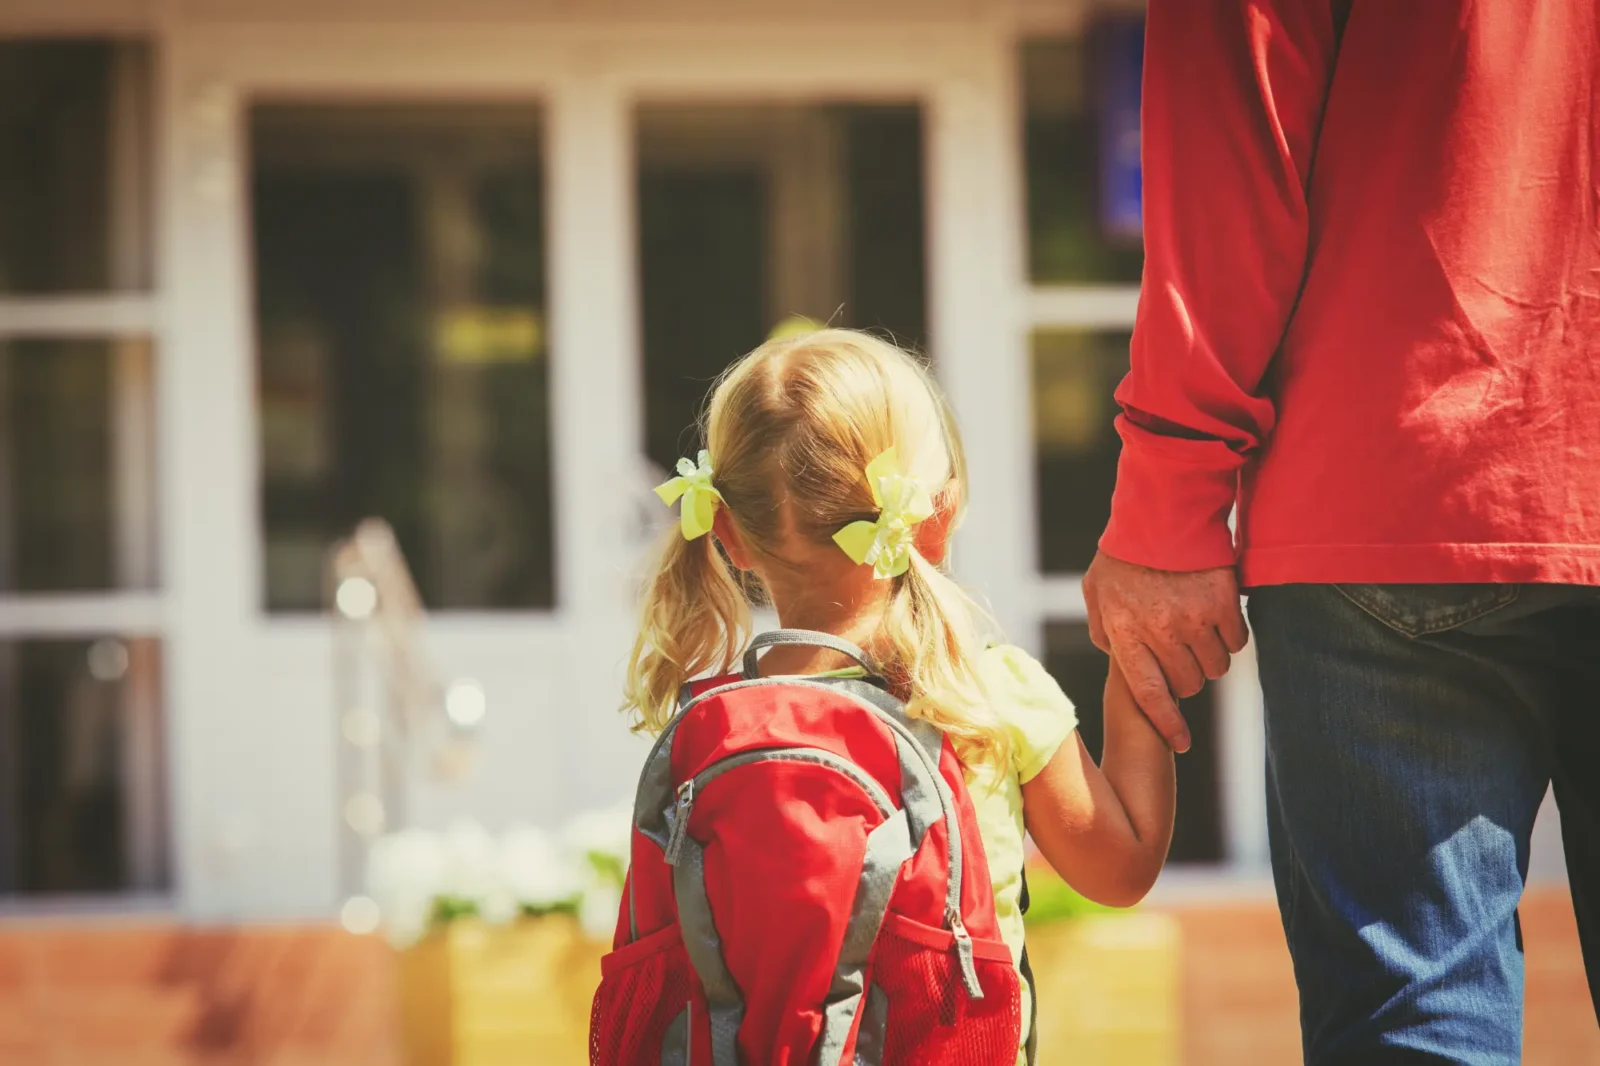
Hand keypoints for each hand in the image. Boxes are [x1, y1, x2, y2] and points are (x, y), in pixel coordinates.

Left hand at [1082, 551, 1247, 752]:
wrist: (1162, 509)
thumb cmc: (1125, 552)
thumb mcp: (1097, 591)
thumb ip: (1102, 628)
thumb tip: (1113, 655)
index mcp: (1126, 633)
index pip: (1149, 696)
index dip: (1167, 725)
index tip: (1182, 744)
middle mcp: (1161, 632)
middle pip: (1188, 685)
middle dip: (1186, 678)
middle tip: (1181, 654)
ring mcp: (1194, 619)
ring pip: (1216, 668)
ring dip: (1210, 658)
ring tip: (1198, 631)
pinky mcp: (1224, 603)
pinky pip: (1238, 642)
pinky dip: (1231, 636)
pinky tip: (1218, 617)